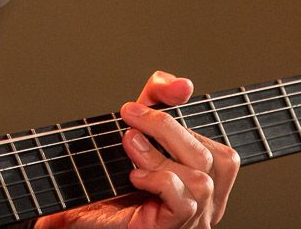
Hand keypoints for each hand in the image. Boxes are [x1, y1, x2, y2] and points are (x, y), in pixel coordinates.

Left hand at [37, 71, 240, 228]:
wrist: (77, 217)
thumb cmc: (109, 178)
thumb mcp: (136, 128)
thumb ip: (157, 100)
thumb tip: (183, 85)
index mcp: (206, 180)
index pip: (223, 150)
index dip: (188, 117)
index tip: (144, 104)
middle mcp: (207, 203)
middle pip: (216, 157)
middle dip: (169, 127)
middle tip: (130, 115)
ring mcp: (193, 219)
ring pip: (201, 178)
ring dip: (160, 153)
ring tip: (130, 145)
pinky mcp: (171, 228)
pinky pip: (184, 201)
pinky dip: (159, 179)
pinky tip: (134, 176)